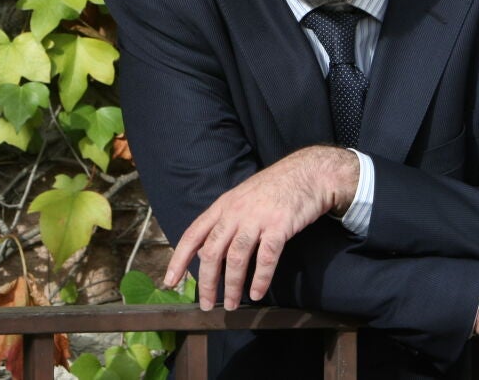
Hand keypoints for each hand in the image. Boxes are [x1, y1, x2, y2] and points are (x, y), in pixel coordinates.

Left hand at [162, 146, 358, 310]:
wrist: (308, 173)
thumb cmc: (274, 188)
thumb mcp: (241, 198)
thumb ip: (225, 221)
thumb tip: (209, 251)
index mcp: (222, 206)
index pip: (193, 234)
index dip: (179, 259)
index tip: (170, 281)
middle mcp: (235, 212)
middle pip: (211, 251)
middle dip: (206, 282)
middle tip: (207, 304)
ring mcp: (257, 218)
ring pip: (235, 257)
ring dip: (231, 286)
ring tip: (230, 305)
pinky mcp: (279, 226)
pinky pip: (266, 258)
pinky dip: (260, 279)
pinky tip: (256, 294)